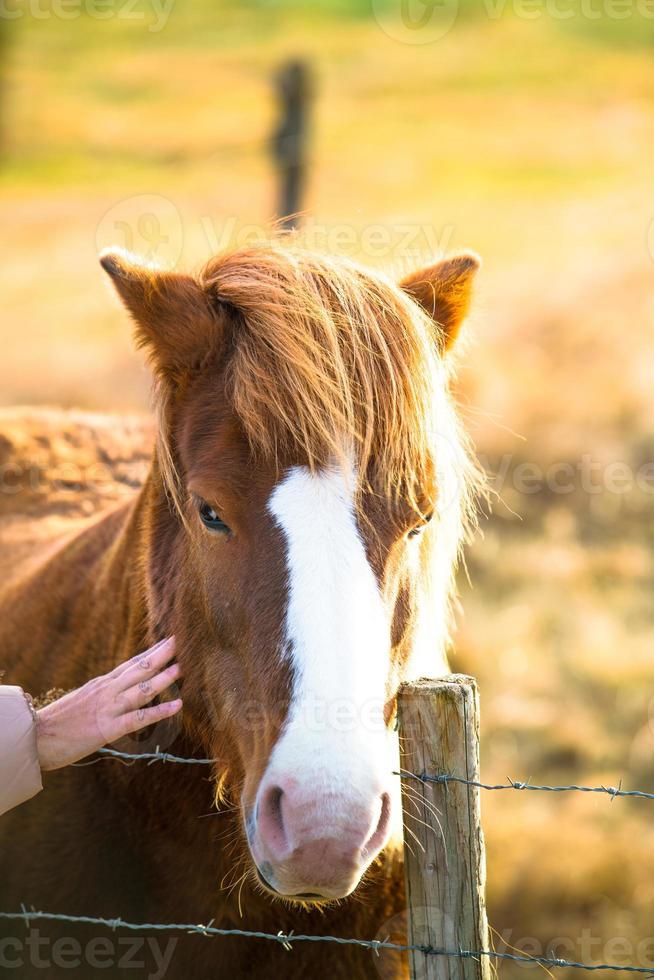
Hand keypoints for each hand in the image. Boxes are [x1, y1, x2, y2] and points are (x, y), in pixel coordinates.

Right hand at [35, 637, 181, 771]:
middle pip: (138, 669)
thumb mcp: (83, 700)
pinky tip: (177, 707)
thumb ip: (102, 694)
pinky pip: (139, 718)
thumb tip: (118, 691)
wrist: (35, 737)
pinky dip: (160, 711)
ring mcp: (108, 708)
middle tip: (179, 641)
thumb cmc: (58, 722)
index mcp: (101, 684)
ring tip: (181, 668)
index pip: (131, 664)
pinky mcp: (108, 728)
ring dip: (163, 679)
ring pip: (141, 690)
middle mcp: (107, 691)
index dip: (151, 652)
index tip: (167, 641)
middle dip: (160, 655)